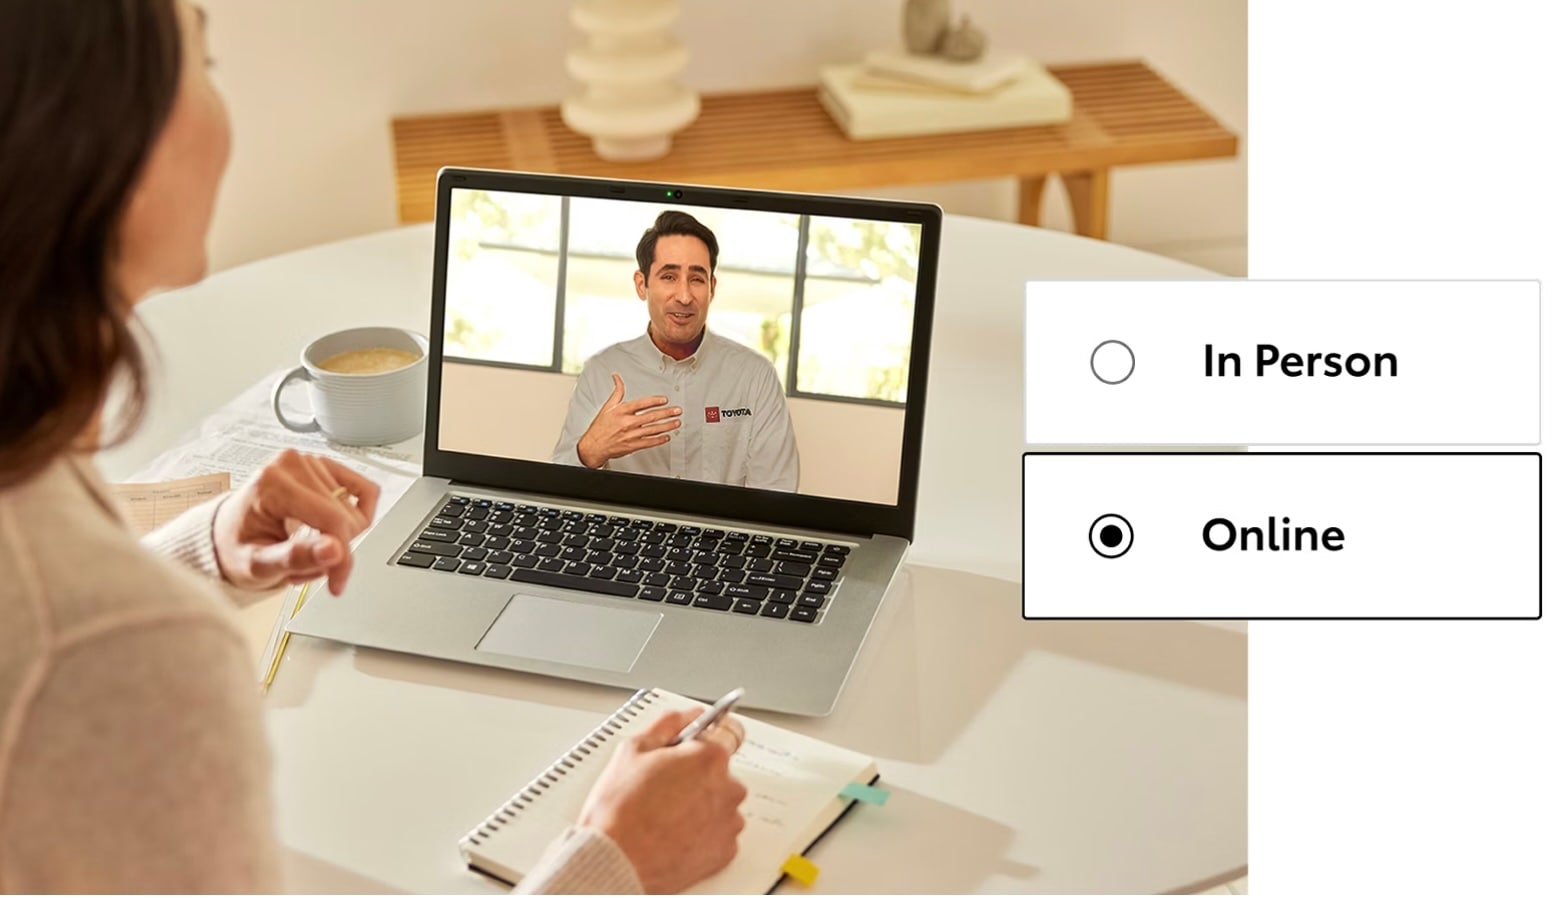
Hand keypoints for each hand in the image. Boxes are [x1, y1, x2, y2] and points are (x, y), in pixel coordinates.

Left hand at [212, 449, 379, 595]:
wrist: (229, 533)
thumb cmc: (238, 546)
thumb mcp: (257, 564)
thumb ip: (295, 558)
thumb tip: (333, 550)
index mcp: (273, 482)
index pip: (331, 520)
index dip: (341, 558)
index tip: (337, 583)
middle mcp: (293, 464)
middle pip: (346, 517)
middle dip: (336, 550)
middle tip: (310, 564)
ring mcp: (311, 463)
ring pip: (355, 511)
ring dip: (339, 537)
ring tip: (310, 546)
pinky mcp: (326, 467)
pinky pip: (365, 491)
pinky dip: (358, 516)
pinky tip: (337, 528)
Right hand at [576, 373, 680, 468]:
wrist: (593, 446)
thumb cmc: (600, 427)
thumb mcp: (607, 406)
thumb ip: (617, 392)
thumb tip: (617, 378)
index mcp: (621, 411)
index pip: (641, 404)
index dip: (654, 401)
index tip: (665, 400)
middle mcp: (627, 423)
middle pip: (651, 416)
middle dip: (667, 413)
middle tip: (677, 411)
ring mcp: (631, 435)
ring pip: (653, 429)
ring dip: (667, 426)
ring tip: (676, 422)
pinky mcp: (632, 446)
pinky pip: (649, 442)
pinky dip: (659, 440)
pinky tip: (667, 436)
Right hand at [577, 708, 747, 892]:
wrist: (614, 860)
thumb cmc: (620, 809)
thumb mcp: (634, 749)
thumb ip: (669, 723)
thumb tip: (689, 714)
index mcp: (709, 757)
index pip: (729, 732)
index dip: (709, 738)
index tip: (702, 744)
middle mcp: (728, 788)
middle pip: (720, 773)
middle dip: (698, 776)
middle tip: (665, 787)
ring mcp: (728, 822)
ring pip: (721, 804)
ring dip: (702, 806)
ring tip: (666, 816)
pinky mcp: (725, 852)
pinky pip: (719, 834)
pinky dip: (703, 834)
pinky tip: (675, 834)